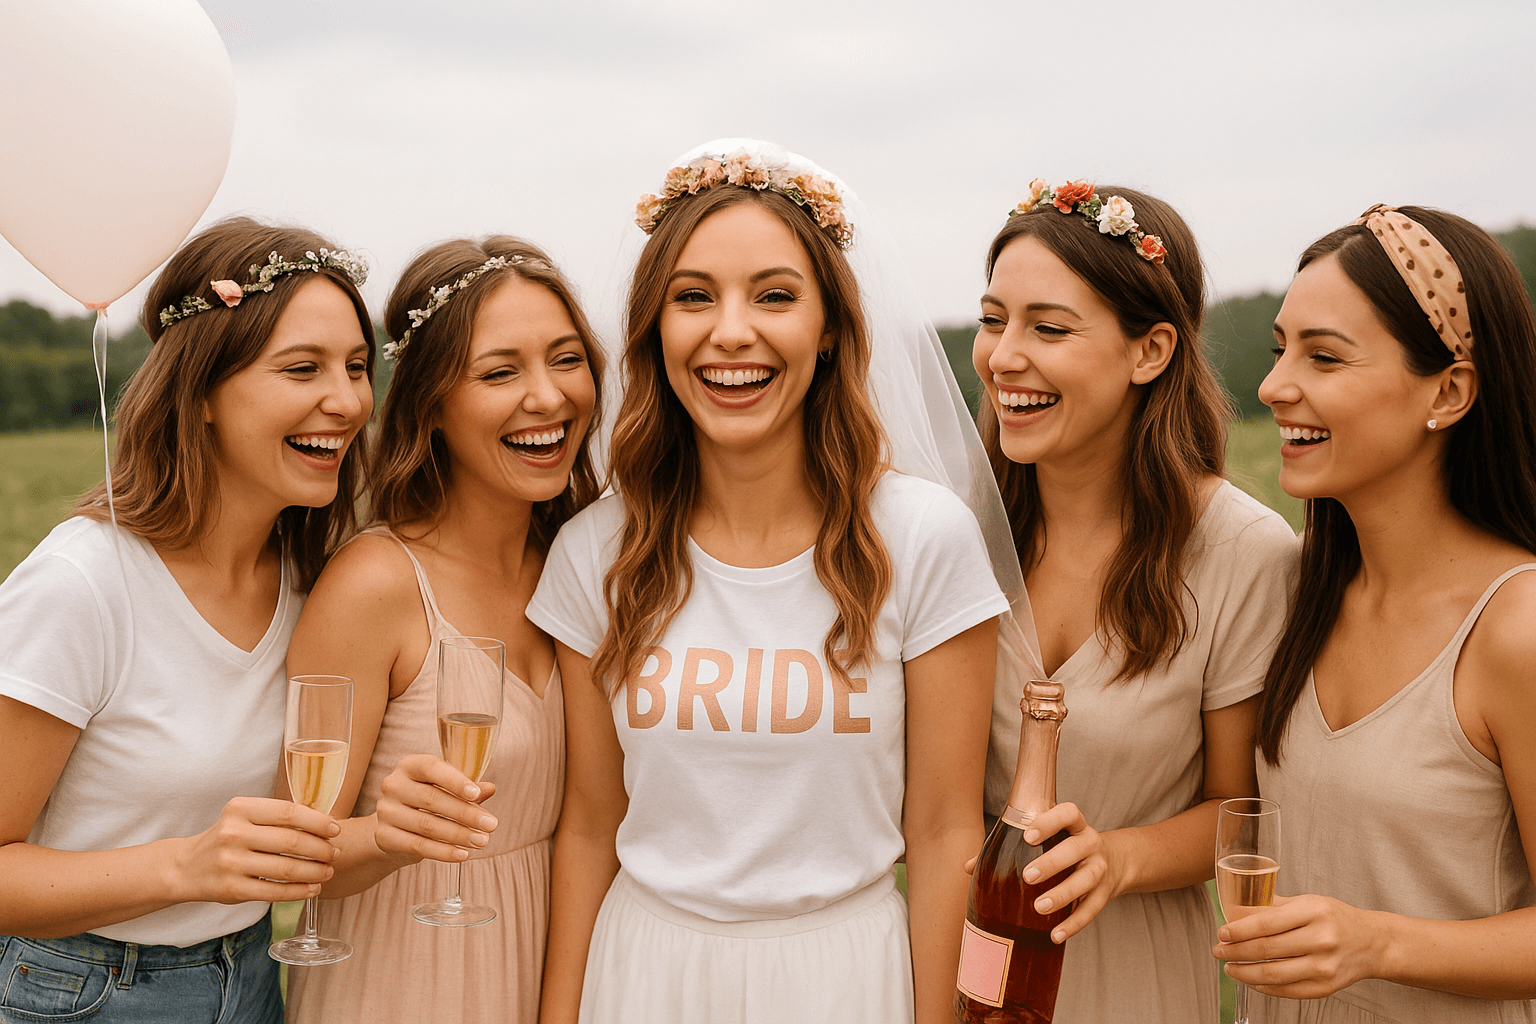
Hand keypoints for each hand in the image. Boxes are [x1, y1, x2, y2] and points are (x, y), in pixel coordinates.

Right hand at [171, 796, 339, 903]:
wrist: (186, 867)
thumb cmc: (228, 838)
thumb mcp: (244, 817)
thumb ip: (276, 818)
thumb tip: (325, 825)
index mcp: (240, 809)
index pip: (289, 812)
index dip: (318, 821)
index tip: (336, 829)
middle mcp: (233, 833)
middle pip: (292, 842)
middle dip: (321, 849)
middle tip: (336, 854)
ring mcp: (231, 863)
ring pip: (286, 869)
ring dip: (315, 872)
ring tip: (328, 872)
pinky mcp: (232, 890)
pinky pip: (275, 892)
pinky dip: (299, 891)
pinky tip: (312, 889)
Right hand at [374, 754, 497, 863]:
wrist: (394, 825)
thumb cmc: (426, 800)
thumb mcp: (446, 788)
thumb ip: (467, 788)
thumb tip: (489, 789)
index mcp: (409, 765)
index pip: (432, 768)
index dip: (455, 781)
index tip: (477, 795)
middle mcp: (393, 785)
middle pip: (431, 799)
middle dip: (465, 813)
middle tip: (491, 825)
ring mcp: (386, 811)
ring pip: (427, 825)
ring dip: (458, 835)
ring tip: (482, 841)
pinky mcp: (384, 836)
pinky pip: (418, 846)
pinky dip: (444, 852)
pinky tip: (463, 854)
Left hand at [1009, 802, 1126, 943]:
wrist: (1115, 861)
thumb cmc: (1064, 847)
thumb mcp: (1046, 840)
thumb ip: (1009, 847)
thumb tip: (969, 867)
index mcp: (1074, 825)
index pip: (1068, 813)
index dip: (1049, 822)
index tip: (1027, 835)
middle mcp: (1090, 842)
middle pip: (1076, 848)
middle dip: (1052, 862)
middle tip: (1027, 876)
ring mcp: (1100, 867)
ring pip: (1086, 879)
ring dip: (1063, 894)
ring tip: (1038, 907)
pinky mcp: (1105, 893)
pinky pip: (1092, 909)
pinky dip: (1074, 923)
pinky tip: (1055, 934)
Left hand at [1213, 893, 1387, 998]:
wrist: (1371, 942)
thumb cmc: (1333, 918)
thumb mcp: (1305, 902)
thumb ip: (1271, 906)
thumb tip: (1233, 911)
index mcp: (1313, 912)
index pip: (1266, 924)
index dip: (1239, 931)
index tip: (1221, 933)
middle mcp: (1321, 939)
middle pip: (1266, 950)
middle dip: (1235, 952)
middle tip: (1218, 951)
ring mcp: (1325, 966)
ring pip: (1274, 975)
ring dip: (1245, 973)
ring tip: (1229, 967)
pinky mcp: (1326, 987)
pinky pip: (1288, 990)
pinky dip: (1264, 987)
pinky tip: (1252, 980)